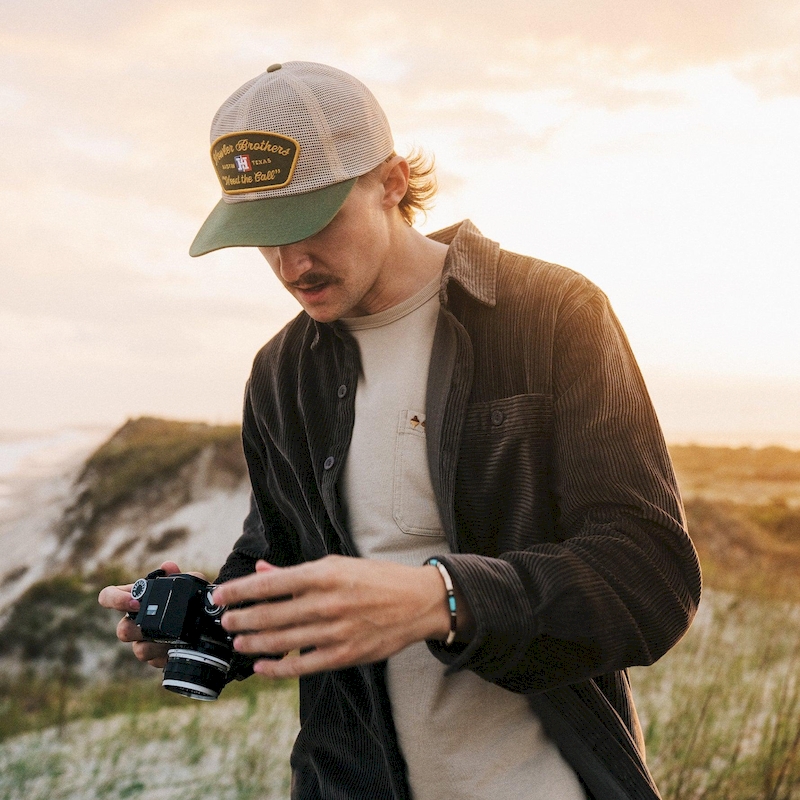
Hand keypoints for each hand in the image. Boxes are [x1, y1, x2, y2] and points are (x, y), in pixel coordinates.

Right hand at [97, 561, 207, 668]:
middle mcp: (135, 621)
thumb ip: (178, 574)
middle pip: (122, 630)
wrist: (206, 619)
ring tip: (170, 639)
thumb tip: (168, 567)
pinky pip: (153, 661)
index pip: (109, 596)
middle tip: (151, 625)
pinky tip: (176, 648)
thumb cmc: (190, 596)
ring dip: (153, 645)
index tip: (134, 602)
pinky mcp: (155, 656)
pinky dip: (165, 655)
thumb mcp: (189, 582)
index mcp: (136, 598)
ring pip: (138, 649)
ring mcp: (144, 641)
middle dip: (136, 629)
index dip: (114, 599)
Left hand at [212, 555, 457, 677]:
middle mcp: (327, 602)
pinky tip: (262, 667)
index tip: (220, 595)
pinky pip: (302, 665)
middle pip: (270, 614)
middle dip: (241, 619)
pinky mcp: (344, 654)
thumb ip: (297, 572)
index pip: (269, 583)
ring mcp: (335, 630)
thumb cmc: (376, 579)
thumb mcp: (337, 564)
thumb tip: (261, 570)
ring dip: (253, 643)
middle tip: (225, 621)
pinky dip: (277, 669)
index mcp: (324, 574)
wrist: (417, 601)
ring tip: (237, 642)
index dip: (239, 590)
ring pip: (281, 641)